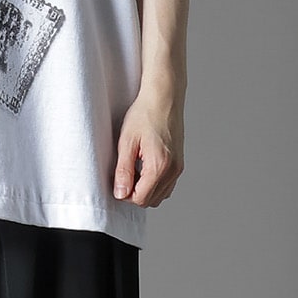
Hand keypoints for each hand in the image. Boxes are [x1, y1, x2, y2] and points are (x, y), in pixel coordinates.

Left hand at [113, 91, 182, 206]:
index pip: (141, 199)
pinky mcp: (180, 163)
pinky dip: (155, 184)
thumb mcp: (127, 142)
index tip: (117, 180)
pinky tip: (144, 168)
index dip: (125, 194)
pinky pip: (167, 185)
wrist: (164, 97)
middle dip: (135, 194)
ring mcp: (179, 167)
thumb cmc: (145, 114)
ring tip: (134, 169)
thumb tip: (120, 194)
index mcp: (160, 166)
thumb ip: (124, 171)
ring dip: (145, 190)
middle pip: (151, 200)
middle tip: (123, 174)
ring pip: (160, 195)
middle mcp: (173, 170)